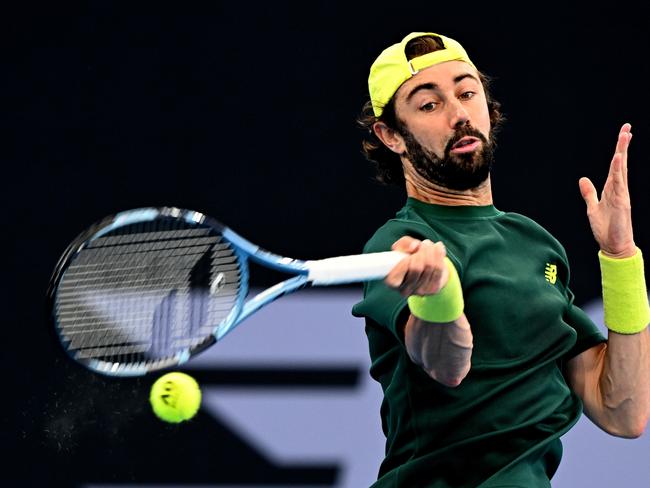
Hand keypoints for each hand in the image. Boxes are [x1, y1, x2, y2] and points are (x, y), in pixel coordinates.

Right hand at [385, 236, 448, 296]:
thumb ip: (404, 243)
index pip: (401, 269)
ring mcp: (420, 291)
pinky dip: (440, 255)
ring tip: (430, 244)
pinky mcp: (433, 290)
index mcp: (392, 281)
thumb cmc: (407, 258)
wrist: (422, 269)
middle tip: (424, 243)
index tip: (412, 250)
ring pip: (430, 267)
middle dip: (422, 251)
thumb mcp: (400, 248)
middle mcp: (405, 290)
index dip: (407, 259)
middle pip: (417, 267)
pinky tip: (439, 247)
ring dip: (432, 251)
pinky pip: (439, 269)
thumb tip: (414, 246)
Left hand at [579, 123, 636, 257]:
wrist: (614, 246)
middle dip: (623, 145)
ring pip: (621, 169)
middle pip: (621, 163)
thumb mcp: (592, 208)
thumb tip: (583, 179)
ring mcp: (622, 195)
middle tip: (627, 127)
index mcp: (612, 189)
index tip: (624, 133)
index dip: (619, 149)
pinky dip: (618, 170)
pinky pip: (620, 183)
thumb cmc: (606, 229)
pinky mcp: (622, 203)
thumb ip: (589, 193)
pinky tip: (617, 158)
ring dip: (622, 152)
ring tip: (624, 136)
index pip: (616, 165)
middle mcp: (619, 189)